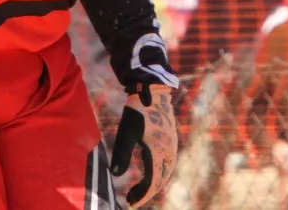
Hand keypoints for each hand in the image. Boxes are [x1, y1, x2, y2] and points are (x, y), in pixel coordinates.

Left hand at [110, 84, 175, 206]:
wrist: (152, 90)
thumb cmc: (137, 110)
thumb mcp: (127, 131)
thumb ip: (122, 153)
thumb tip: (115, 175)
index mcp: (159, 151)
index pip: (153, 181)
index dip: (142, 195)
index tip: (130, 203)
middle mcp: (169, 150)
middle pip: (161, 179)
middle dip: (147, 192)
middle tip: (131, 200)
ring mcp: (172, 145)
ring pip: (165, 172)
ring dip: (153, 184)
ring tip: (138, 191)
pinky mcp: (170, 140)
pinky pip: (167, 163)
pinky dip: (158, 173)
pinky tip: (149, 174)